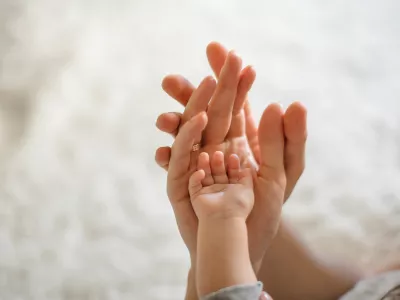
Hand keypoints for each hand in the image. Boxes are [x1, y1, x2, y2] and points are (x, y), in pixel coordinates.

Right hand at [157, 42, 306, 267]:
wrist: (243, 242)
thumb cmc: (263, 211)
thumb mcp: (283, 174)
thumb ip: (286, 140)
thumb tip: (283, 104)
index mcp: (238, 138)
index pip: (234, 103)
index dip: (232, 81)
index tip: (231, 55)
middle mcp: (214, 145)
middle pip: (205, 112)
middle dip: (195, 91)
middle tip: (180, 75)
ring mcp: (197, 163)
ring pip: (185, 135)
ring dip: (176, 123)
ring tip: (167, 116)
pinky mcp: (184, 185)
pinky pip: (175, 168)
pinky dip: (170, 158)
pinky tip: (163, 152)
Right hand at [189, 151, 253, 220]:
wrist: (225, 220)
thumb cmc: (238, 206)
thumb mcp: (248, 190)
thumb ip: (247, 178)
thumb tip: (248, 168)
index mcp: (232, 189)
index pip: (231, 173)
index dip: (232, 164)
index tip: (233, 156)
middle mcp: (220, 190)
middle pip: (217, 172)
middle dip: (218, 162)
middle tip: (218, 153)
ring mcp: (208, 193)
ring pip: (205, 175)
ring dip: (204, 165)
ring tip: (204, 155)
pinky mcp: (197, 197)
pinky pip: (194, 184)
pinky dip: (195, 177)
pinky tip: (201, 172)